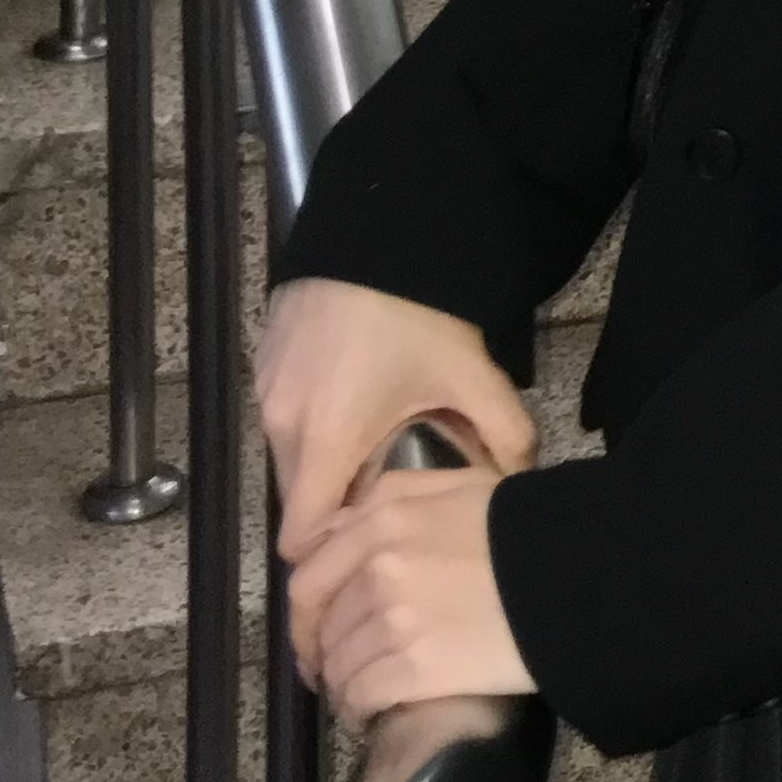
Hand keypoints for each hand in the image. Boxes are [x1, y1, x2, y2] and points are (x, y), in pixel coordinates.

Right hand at [258, 278, 537, 565]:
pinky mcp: (263, 362)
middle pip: (296, 498)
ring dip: (322, 462)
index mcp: (327, 441)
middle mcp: (282, 424)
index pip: (301, 536)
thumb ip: (503, 435)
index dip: (331, 549)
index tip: (366, 544)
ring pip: (287, 457)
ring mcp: (266, 391)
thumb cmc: (421, 314)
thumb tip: (518, 480)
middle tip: (381, 497)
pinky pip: (281, 416)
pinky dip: (309, 423)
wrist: (377, 232)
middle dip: (332, 507)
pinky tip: (353, 401)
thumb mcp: (470, 375)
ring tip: (373, 445)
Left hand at [288, 467, 537, 729]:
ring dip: (344, 686)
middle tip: (336, 673)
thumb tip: (347, 530)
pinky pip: (362, 697)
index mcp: (384, 514)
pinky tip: (375, 716)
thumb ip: (398, 499)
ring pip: (339, 666)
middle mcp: (376, 563)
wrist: (578, 574)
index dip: (308, 612)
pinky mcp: (413, 667)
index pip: (309, 573)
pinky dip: (360, 712)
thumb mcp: (461, 488)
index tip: (318, 631)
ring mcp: (392, 617)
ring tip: (364, 697)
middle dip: (321, 654)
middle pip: (320, 625)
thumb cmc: (528, 527)